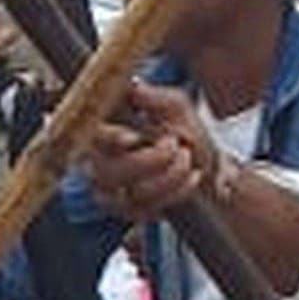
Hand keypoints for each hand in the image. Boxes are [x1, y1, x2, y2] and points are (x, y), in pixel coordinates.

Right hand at [78, 81, 218, 223]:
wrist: (207, 166)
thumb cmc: (184, 132)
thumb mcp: (176, 107)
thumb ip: (156, 98)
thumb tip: (134, 88)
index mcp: (105, 131)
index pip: (91, 136)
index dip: (109, 139)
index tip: (133, 138)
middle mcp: (99, 161)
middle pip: (108, 171)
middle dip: (150, 161)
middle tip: (176, 145)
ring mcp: (110, 190)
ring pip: (130, 194)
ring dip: (169, 177)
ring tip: (187, 158)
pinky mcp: (127, 211)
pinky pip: (146, 210)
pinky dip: (176, 193)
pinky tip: (191, 177)